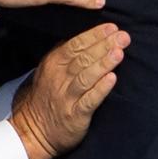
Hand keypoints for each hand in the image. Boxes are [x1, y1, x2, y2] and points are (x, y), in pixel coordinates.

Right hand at [10, 22, 129, 158]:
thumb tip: (89, 34)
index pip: (75, 45)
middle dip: (104, 45)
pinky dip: (101, 89)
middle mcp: (58, 78)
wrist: (33, 131)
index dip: (94, 35)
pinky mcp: (75, 115)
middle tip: (124, 37)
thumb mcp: (50, 70)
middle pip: (83, 58)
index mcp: (53, 63)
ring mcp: (66, 97)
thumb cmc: (48, 95)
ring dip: (104, 64)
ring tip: (119, 53)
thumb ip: (65, 52)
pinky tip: (112, 79)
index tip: (112, 27)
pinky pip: (89, 100)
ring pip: (86, 77)